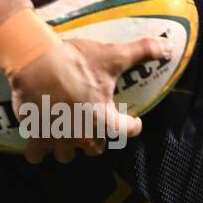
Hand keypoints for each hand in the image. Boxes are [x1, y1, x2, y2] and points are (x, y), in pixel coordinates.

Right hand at [9, 35, 171, 164]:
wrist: (35, 61)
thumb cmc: (75, 61)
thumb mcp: (111, 55)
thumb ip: (141, 52)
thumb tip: (168, 47)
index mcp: (104, 119)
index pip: (127, 131)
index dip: (133, 125)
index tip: (134, 121)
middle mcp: (83, 136)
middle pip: (95, 150)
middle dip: (96, 140)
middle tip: (94, 125)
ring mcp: (57, 139)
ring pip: (66, 156)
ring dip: (69, 147)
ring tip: (67, 134)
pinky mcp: (35, 137)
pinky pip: (35, 156)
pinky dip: (38, 151)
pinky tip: (40, 140)